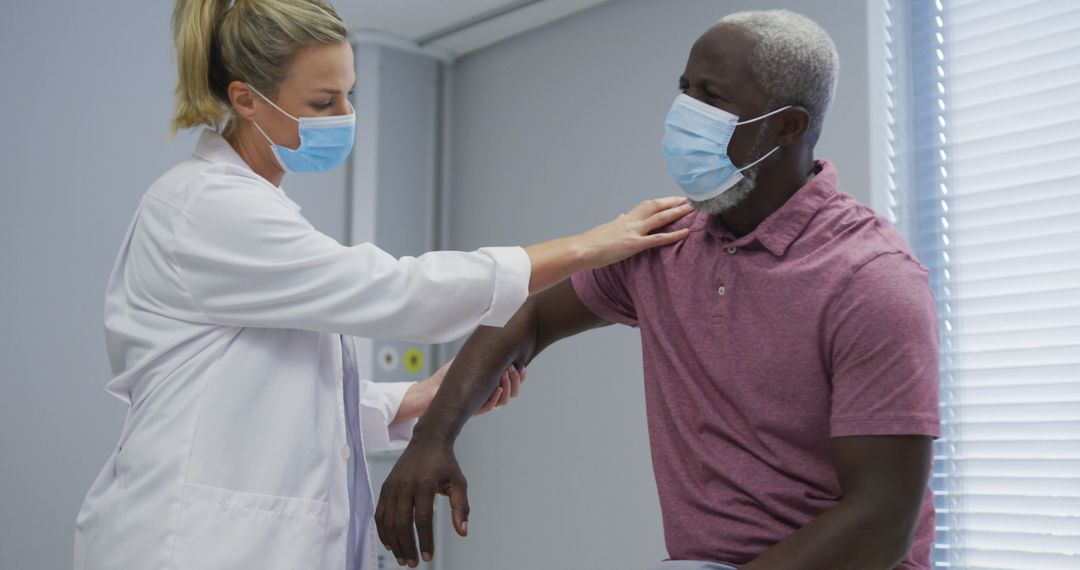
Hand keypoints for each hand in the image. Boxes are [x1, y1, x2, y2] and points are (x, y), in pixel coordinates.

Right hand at [376, 441, 468, 566]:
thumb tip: (463, 532)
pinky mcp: (385, 488)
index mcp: (424, 484)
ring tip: (403, 559)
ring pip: (388, 521)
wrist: (427, 441)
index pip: (423, 519)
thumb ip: (461, 507)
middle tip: (413, 564)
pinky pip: (380, 515)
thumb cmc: (445, 465)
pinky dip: (383, 532)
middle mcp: (404, 485)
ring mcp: (392, 487)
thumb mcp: (459, 483)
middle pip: (402, 523)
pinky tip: (391, 545)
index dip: (425, 540)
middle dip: (407, 546)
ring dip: (394, 543)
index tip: (429, 557)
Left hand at [394, 360, 525, 422]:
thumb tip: (495, 332)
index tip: (522, 366)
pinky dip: (496, 397)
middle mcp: (490, 394)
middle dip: (517, 380)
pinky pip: (490, 406)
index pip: (513, 382)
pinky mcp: (475, 409)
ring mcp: (483, 402)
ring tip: (504, 374)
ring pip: (504, 400)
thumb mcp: (469, 358)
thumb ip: (483, 350)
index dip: (521, 376)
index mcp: (491, 383)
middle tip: (512, 368)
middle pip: (513, 392)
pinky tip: (497, 387)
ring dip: (508, 387)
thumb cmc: (449, 375)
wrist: (431, 389)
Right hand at [579, 196, 692, 267]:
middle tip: (690, 199)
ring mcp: (633, 231)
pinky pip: (658, 239)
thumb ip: (617, 222)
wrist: (582, 249)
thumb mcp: (607, 229)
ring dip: (677, 212)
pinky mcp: (634, 244)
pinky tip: (685, 233)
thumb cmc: (592, 242)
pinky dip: (673, 235)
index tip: (674, 199)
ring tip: (693, 209)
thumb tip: (621, 215)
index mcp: (625, 219)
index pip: (647, 205)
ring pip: (660, 218)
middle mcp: (631, 221)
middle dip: (673, 202)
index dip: (662, 202)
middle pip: (656, 206)